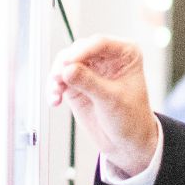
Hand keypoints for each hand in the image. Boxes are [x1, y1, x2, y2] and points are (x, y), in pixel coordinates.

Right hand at [49, 35, 159, 175]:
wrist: (125, 140)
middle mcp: (107, 56)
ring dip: (57, 76)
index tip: (68, 63)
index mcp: (125, 53)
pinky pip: (59, 78)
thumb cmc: (130, 118)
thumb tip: (67, 69)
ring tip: (56, 93)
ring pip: (66, 61)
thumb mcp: (112, 100)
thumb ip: (90, 83)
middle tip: (58, 78)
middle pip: (79, 50)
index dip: (82, 51)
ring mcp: (90, 68)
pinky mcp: (77, 82)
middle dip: (66, 63)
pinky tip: (54, 100)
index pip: (100, 44)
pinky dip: (54, 87)